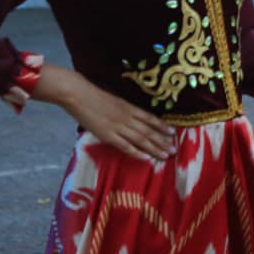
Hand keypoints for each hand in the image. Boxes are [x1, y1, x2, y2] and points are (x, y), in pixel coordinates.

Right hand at [36, 64, 175, 160]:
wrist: (78, 94)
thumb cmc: (93, 95)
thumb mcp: (114, 100)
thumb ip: (124, 108)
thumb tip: (133, 115)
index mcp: (129, 107)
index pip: (150, 118)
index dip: (162, 126)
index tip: (173, 133)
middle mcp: (127, 117)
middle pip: (149, 131)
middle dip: (162, 141)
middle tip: (174, 149)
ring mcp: (118, 127)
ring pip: (141, 140)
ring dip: (155, 148)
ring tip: (166, 155)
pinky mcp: (107, 135)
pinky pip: (125, 146)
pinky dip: (137, 153)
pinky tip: (146, 158)